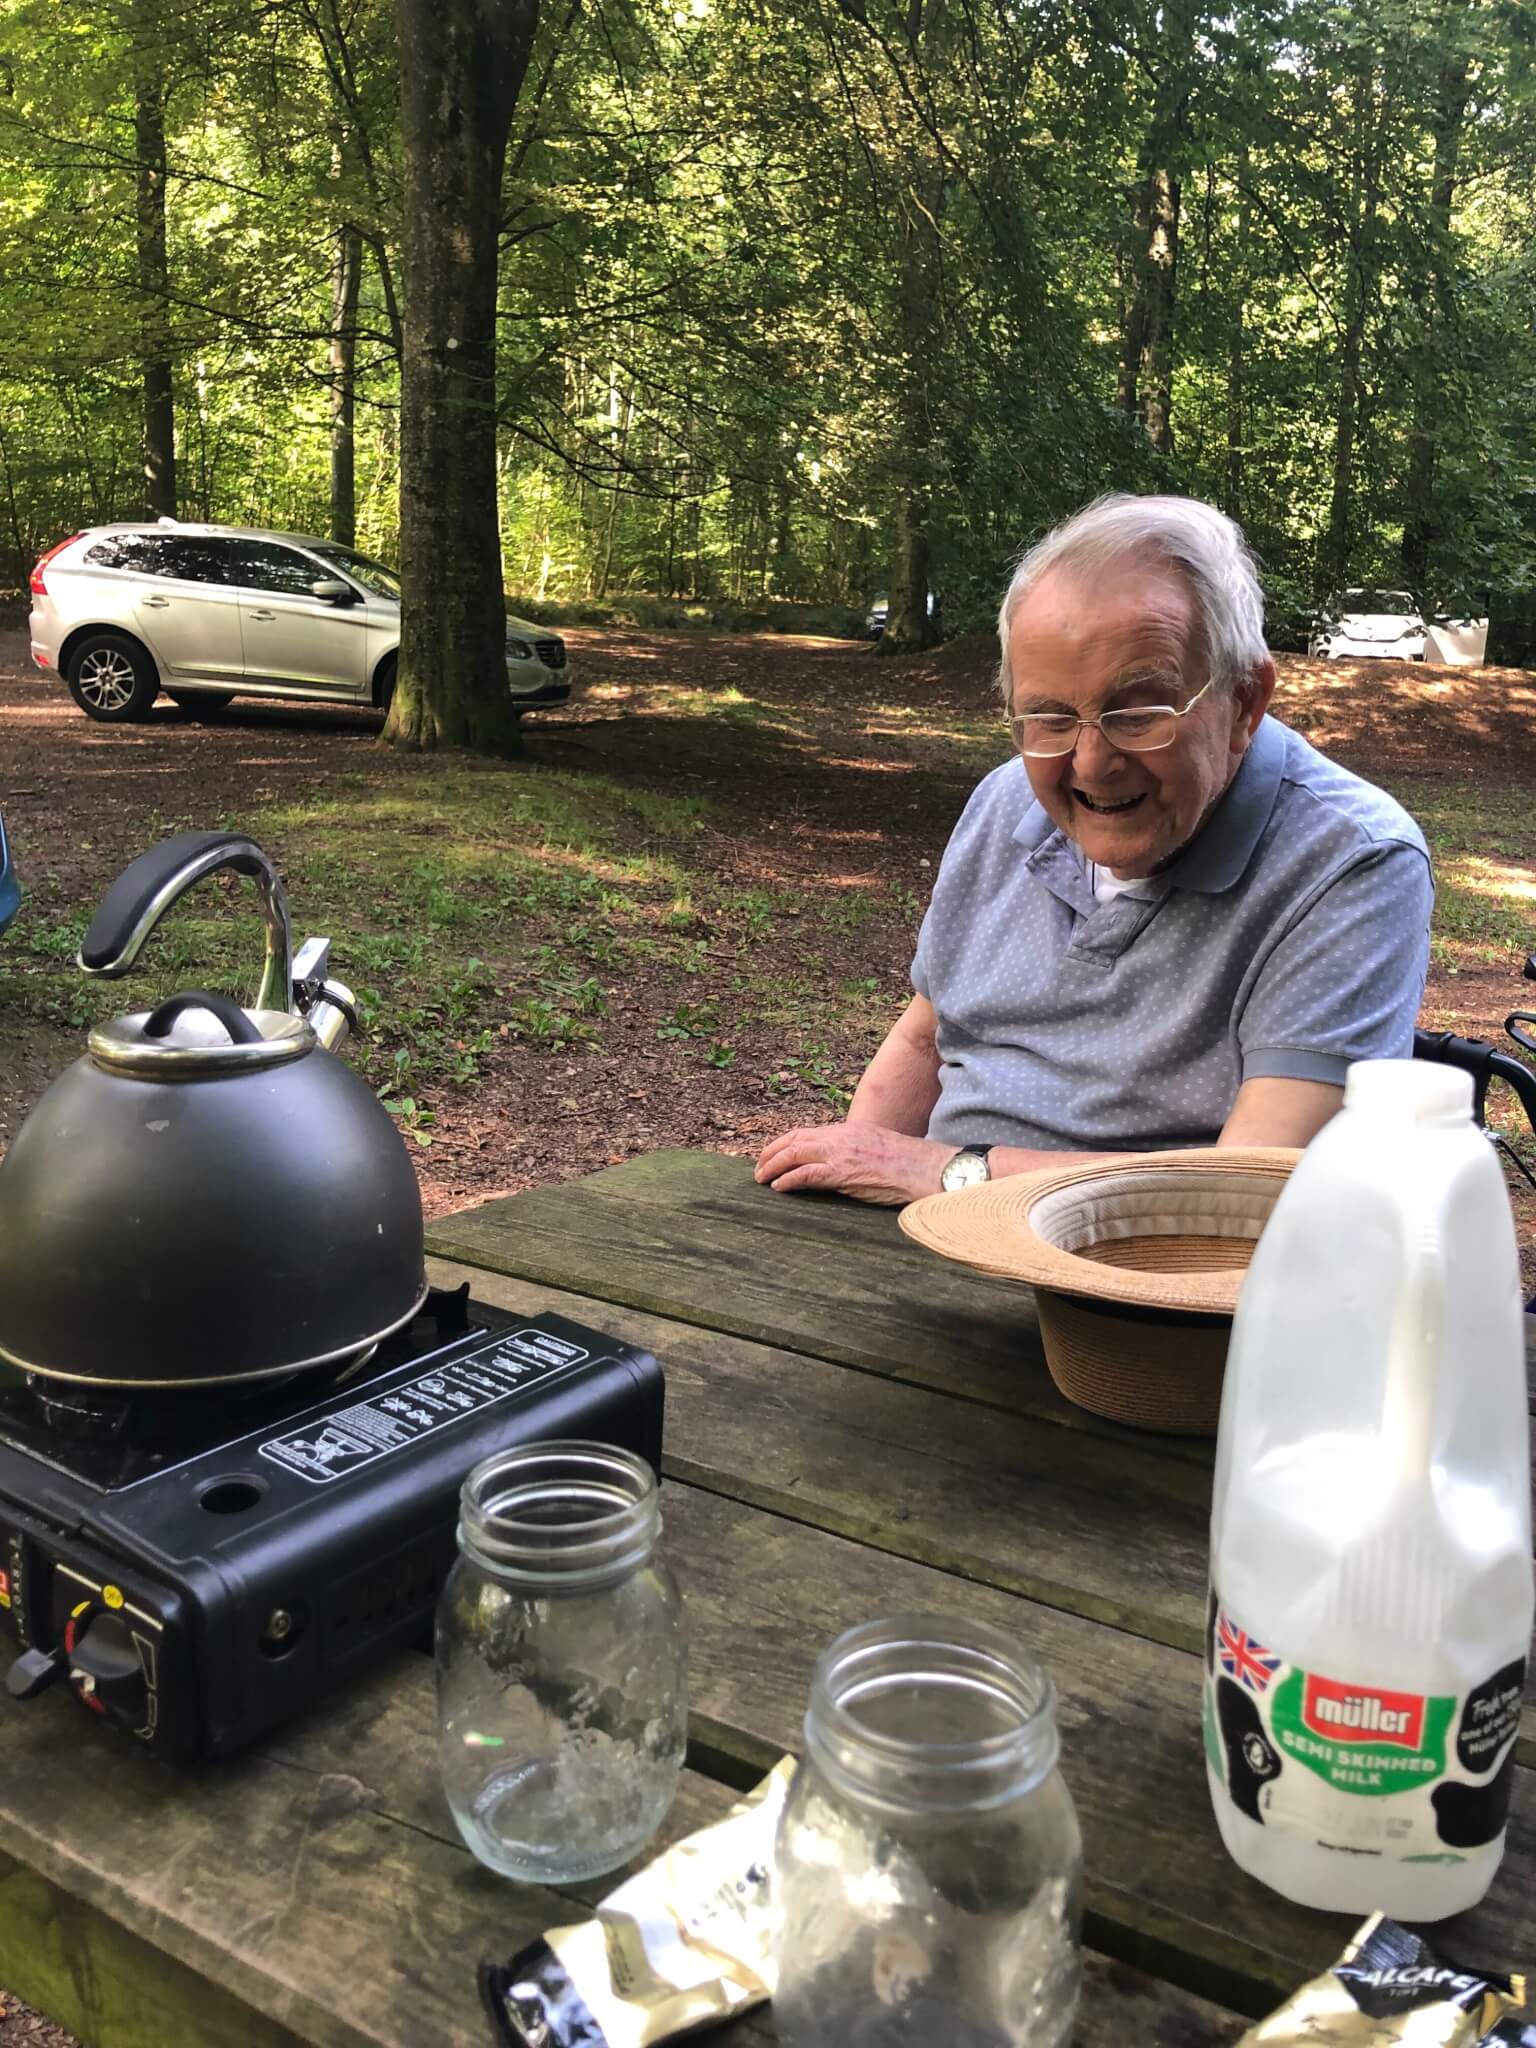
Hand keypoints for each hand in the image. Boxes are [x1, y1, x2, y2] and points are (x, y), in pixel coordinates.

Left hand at [754, 1122, 953, 1204]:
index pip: (807, 1132)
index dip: (785, 1142)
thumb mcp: (875, 1148)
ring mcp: (840, 1154)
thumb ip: (852, 1152)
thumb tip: (836, 1166)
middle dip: (771, 1152)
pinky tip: (778, 1188)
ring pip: (794, 1154)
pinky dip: (788, 1180)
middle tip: (758, 1168)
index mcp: (848, 1129)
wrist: (925, 1169)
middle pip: (794, 1139)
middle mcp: (840, 1137)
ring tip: (761, 1179)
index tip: (773, 1154)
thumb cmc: (907, 1164)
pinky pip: (806, 1174)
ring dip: (773, 1166)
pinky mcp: (842, 1173)